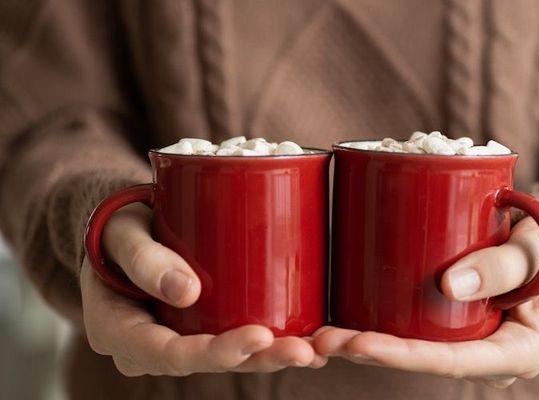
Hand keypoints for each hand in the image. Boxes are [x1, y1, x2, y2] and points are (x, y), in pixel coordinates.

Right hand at [81, 203, 326, 375]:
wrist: (123, 232)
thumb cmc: (117, 228)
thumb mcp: (121, 232)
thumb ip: (144, 258)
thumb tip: (187, 292)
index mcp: (120, 332)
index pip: (170, 354)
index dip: (217, 351)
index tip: (259, 336)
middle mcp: (153, 346)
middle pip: (209, 362)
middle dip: (260, 359)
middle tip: (304, 350)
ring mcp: (180, 338)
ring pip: (229, 357)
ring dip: (274, 355)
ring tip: (318, 349)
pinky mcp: (203, 325)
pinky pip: (237, 339)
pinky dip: (274, 342)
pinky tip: (313, 342)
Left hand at [314, 217, 538, 388]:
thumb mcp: (535, 251)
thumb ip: (501, 265)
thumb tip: (448, 286)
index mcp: (516, 352)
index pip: (452, 362)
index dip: (404, 357)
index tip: (361, 344)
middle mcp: (488, 357)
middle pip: (423, 361)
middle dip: (371, 353)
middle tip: (324, 340)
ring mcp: (468, 343)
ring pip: (413, 350)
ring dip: (365, 345)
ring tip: (321, 335)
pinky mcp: (452, 327)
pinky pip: (414, 333)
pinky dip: (379, 328)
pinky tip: (343, 320)